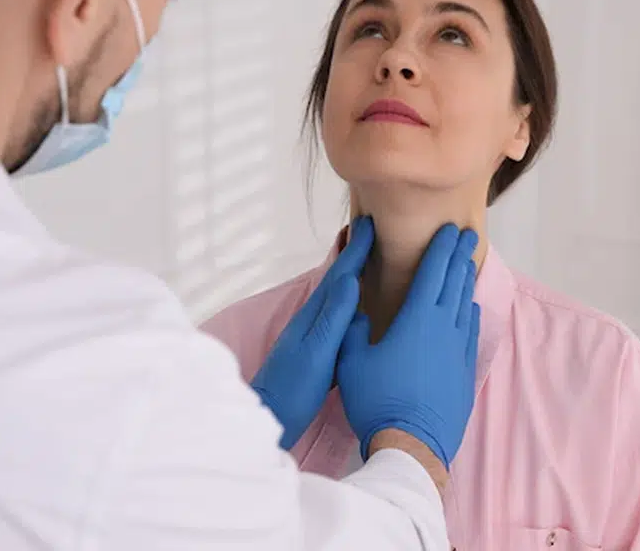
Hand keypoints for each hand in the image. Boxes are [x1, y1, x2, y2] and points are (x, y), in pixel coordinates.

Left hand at [251, 216, 373, 449]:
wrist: (270, 416)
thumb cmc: (295, 389)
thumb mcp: (317, 353)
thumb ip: (333, 318)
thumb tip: (349, 279)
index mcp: (316, 317)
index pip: (340, 276)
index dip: (355, 250)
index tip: (370, 223)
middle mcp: (312, 319)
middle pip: (337, 279)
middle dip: (353, 253)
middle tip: (369, 228)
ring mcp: (311, 333)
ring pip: (337, 295)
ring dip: (351, 272)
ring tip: (365, 256)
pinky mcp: (314, 348)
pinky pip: (337, 313)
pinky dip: (348, 298)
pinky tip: (353, 303)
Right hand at [336, 224, 480, 467]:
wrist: (412, 444)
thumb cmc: (376, 400)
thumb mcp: (351, 361)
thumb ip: (353, 332)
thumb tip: (355, 314)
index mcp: (418, 318)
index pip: (433, 272)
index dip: (441, 247)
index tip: (450, 228)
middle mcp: (445, 327)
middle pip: (455, 282)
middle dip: (459, 255)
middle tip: (466, 235)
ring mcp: (459, 349)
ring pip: (466, 304)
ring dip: (465, 281)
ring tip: (466, 264)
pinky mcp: (465, 370)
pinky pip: (471, 331)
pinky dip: (470, 313)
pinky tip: (470, 308)